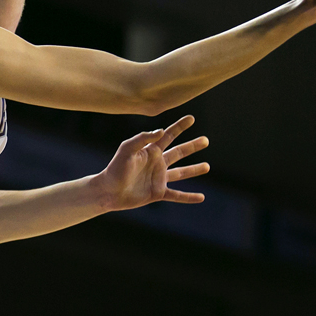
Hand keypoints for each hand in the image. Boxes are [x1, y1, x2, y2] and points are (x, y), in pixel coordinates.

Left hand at [92, 115, 209, 211]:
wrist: (109, 190)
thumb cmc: (115, 168)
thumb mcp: (127, 149)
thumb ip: (142, 138)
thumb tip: (161, 130)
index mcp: (150, 151)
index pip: (168, 135)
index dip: (179, 126)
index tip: (191, 118)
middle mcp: (157, 163)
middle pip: (179, 152)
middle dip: (192, 146)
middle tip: (206, 140)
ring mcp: (158, 178)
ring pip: (181, 173)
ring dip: (194, 170)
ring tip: (207, 166)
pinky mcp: (158, 193)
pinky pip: (177, 195)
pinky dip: (189, 197)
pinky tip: (201, 197)